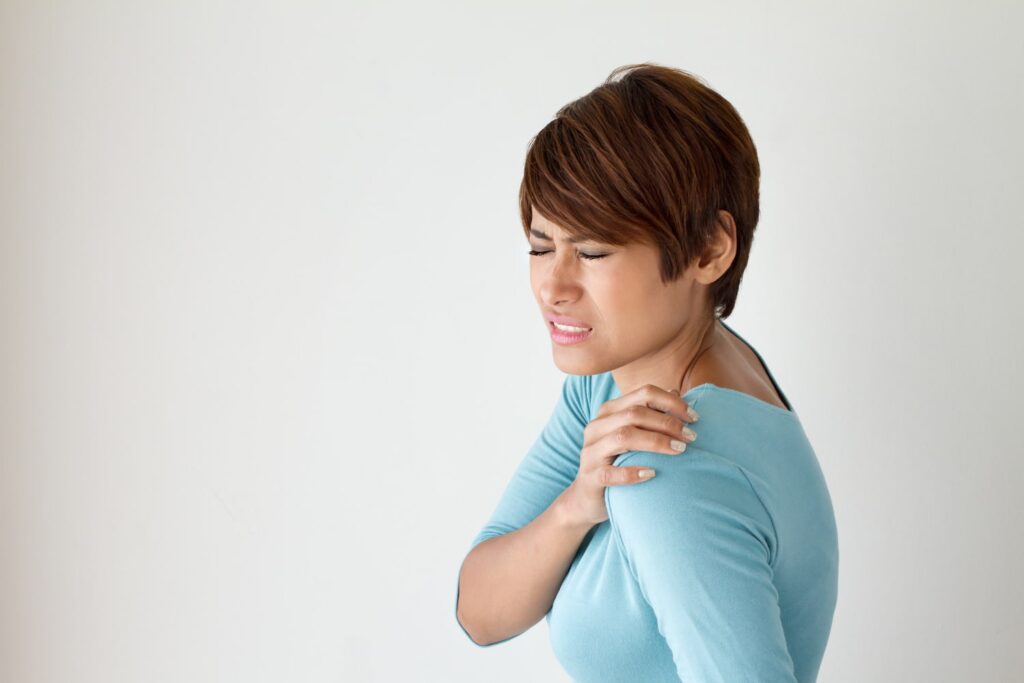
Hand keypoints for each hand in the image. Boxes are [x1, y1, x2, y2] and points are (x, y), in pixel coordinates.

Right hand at [561, 384, 698, 526]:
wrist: (587, 498)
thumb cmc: (617, 463)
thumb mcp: (632, 435)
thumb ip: (650, 414)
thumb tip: (676, 392)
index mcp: (609, 412)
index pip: (643, 394)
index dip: (671, 402)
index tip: (694, 417)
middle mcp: (596, 427)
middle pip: (634, 413)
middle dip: (668, 423)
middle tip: (691, 436)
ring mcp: (591, 452)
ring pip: (623, 437)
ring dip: (656, 442)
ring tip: (680, 451)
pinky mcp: (590, 477)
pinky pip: (611, 473)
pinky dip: (633, 473)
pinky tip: (652, 474)